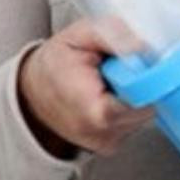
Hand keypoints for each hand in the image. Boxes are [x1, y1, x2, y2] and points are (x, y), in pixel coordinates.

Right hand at [17, 18, 154, 157]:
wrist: (30, 95)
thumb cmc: (52, 66)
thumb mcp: (77, 35)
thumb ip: (112, 34)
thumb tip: (142, 46)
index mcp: (94, 110)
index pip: (144, 96)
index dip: (147, 73)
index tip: (135, 59)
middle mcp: (103, 133)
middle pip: (149, 103)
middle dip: (141, 80)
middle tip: (116, 66)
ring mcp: (108, 142)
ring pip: (144, 112)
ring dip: (135, 92)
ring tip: (109, 79)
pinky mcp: (112, 145)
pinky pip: (133, 120)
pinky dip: (127, 104)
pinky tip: (108, 93)